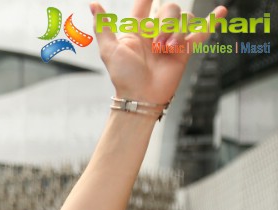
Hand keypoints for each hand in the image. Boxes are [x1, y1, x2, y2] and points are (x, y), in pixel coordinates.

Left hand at [90, 1, 226, 104]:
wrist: (141, 96)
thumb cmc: (123, 76)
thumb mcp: (109, 49)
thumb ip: (103, 26)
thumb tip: (93, 5)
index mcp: (137, 29)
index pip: (144, 5)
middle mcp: (155, 32)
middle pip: (170, 9)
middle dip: (166, 23)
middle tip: (158, 44)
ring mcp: (172, 39)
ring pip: (184, 19)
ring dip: (178, 32)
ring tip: (169, 49)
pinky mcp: (185, 50)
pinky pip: (201, 31)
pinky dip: (212, 21)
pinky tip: (221, 11)